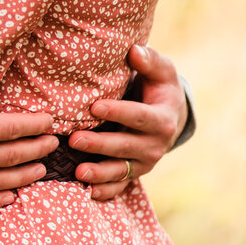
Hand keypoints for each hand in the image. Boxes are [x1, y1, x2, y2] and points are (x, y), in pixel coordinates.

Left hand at [68, 44, 187, 200]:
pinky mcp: (134, 172)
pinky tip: (89, 193)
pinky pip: (120, 185)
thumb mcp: (161, 70)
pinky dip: (106, 190)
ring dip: (100, 173)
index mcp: (162, 119)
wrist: (170, 114)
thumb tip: (134, 51)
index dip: (118, 112)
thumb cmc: (159, 85)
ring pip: (121, 171)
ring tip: (78, 172)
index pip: (138, 117)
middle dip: (100, 145)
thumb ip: (148, 61)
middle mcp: (155, 146)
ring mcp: (144, 162)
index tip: (94, 107)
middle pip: (125, 146)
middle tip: (74, 140)